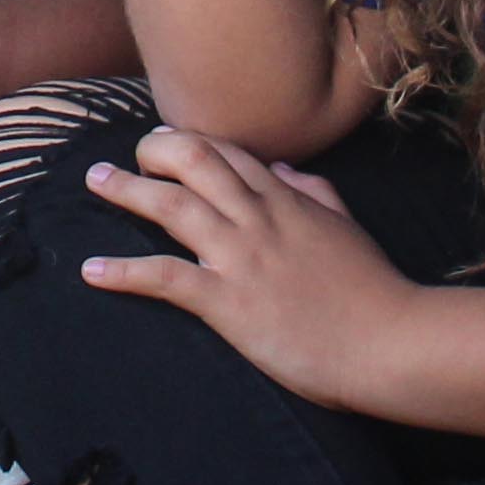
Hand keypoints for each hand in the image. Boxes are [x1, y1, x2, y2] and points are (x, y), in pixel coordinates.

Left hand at [79, 127, 414, 406]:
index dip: (191, 141)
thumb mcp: (348, 229)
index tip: (167, 140)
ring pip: (170, 206)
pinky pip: (165, 278)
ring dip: (126, 190)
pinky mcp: (228, 302)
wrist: (392, 343)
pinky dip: (124, 273)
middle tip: (130, 155)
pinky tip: (92, 271)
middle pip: (192, 161)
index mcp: (287, 201)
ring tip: (95, 181)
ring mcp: (240, 257)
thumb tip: (287, 170)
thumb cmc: (377, 291)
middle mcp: (257, 219)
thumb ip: (317, 194)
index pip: (228, 153)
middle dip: (153, 150)